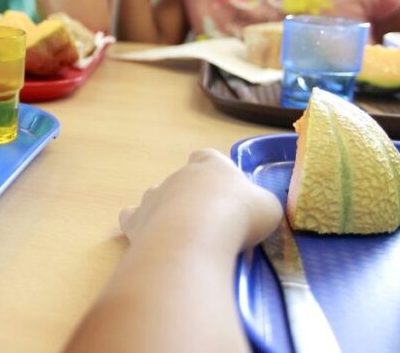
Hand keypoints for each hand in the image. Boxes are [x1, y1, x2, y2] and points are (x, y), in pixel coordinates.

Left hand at [119, 149, 281, 252]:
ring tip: (184, 238)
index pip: (208, 157)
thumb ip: (259, 204)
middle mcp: (178, 176)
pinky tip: (152, 242)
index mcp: (210, 165)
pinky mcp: (134, 219)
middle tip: (211, 227)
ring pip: (157, 197)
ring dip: (167, 213)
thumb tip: (256, 209)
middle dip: (193, 199)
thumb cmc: (239, 216)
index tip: (226, 192)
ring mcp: (153, 196)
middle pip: (183, 181)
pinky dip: (140, 227)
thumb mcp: (268, 207)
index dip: (215, 172)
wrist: (196, 236)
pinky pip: (132, 218)